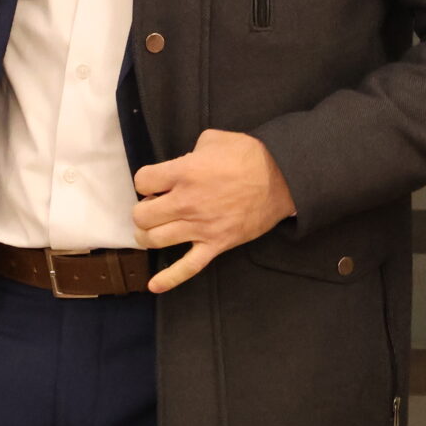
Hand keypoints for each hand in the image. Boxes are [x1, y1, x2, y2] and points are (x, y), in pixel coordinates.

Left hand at [131, 129, 295, 293]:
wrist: (282, 178)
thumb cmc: (249, 155)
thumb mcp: (214, 139)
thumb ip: (192, 151)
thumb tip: (184, 162)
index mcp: (183, 172)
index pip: (142, 181)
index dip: (146, 182)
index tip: (155, 183)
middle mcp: (186, 202)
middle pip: (142, 215)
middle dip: (144, 210)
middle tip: (156, 207)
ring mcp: (200, 227)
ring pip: (155, 240)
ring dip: (149, 236)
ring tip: (156, 230)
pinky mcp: (216, 244)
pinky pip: (187, 267)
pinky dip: (169, 278)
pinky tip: (154, 285)